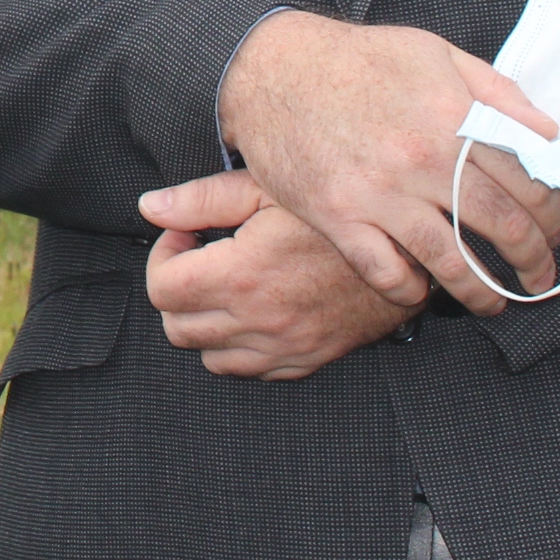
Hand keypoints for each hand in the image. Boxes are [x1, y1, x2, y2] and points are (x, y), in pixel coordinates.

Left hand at [138, 170, 406, 376]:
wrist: (408, 256)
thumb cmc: (339, 215)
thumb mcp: (269, 189)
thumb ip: (202, 199)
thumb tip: (150, 206)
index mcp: (242, 276)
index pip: (161, 289)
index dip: (163, 256)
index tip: (186, 235)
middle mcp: (259, 322)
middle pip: (177, 328)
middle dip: (177, 291)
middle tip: (201, 258)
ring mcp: (284, 349)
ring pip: (208, 358)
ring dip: (205, 323)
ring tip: (225, 285)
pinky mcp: (306, 362)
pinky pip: (250, 371)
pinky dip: (238, 347)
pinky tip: (253, 310)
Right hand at [217, 12, 559, 315]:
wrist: (270, 66)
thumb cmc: (357, 58)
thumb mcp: (435, 53)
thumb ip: (497, 91)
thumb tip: (549, 134)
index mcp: (453, 115)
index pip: (526, 180)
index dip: (551, 215)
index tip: (552, 232)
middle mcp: (422, 157)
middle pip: (500, 225)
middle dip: (532, 260)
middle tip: (539, 277)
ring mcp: (378, 191)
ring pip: (450, 261)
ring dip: (480, 292)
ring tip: (494, 305)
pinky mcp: (337, 214)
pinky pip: (385, 271)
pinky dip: (408, 290)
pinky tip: (419, 290)